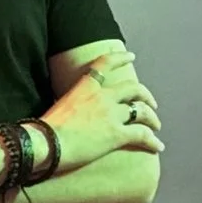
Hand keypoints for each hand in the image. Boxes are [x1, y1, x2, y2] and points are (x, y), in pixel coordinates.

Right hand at [44, 45, 164, 175]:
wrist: (44, 144)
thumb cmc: (43, 130)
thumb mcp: (57, 107)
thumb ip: (71, 104)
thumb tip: (70, 113)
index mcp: (85, 86)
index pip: (105, 64)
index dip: (121, 58)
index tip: (132, 56)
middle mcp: (102, 96)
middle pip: (133, 89)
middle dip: (146, 96)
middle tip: (152, 104)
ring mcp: (111, 114)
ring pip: (142, 111)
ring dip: (152, 118)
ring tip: (156, 126)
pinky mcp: (116, 134)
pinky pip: (142, 134)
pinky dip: (153, 140)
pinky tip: (158, 146)